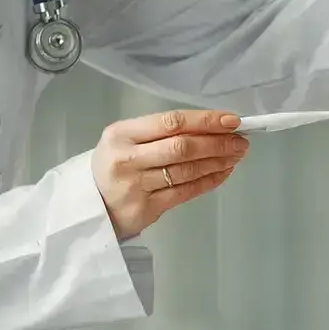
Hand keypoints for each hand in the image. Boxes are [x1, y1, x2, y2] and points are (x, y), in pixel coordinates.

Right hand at [93, 110, 248, 239]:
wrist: (87, 205)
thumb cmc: (112, 165)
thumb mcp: (124, 140)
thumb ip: (158, 133)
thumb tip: (209, 127)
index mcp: (121, 134)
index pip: (171, 122)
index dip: (205, 121)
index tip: (232, 120)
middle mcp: (128, 159)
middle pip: (182, 147)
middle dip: (218, 143)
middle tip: (241, 141)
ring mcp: (136, 186)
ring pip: (186, 171)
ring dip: (217, 162)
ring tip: (236, 155)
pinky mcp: (146, 209)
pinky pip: (185, 193)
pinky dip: (208, 182)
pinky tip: (222, 173)